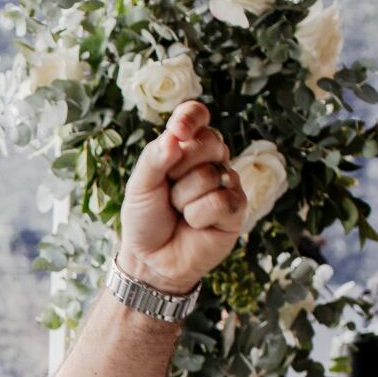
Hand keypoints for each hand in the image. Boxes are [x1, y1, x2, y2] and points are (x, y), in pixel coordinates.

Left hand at [118, 101, 247, 295]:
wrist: (152, 260)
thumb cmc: (146, 220)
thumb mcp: (140, 186)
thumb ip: (154, 158)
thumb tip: (174, 137)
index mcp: (185, 147)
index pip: (196, 116)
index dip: (191, 118)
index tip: (178, 130)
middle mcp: (210, 160)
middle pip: (208, 142)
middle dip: (179, 169)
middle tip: (168, 192)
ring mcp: (227, 183)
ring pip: (210, 175)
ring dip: (184, 200)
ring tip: (179, 212)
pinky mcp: (237, 208)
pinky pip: (221, 201)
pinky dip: (199, 216)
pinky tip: (195, 225)